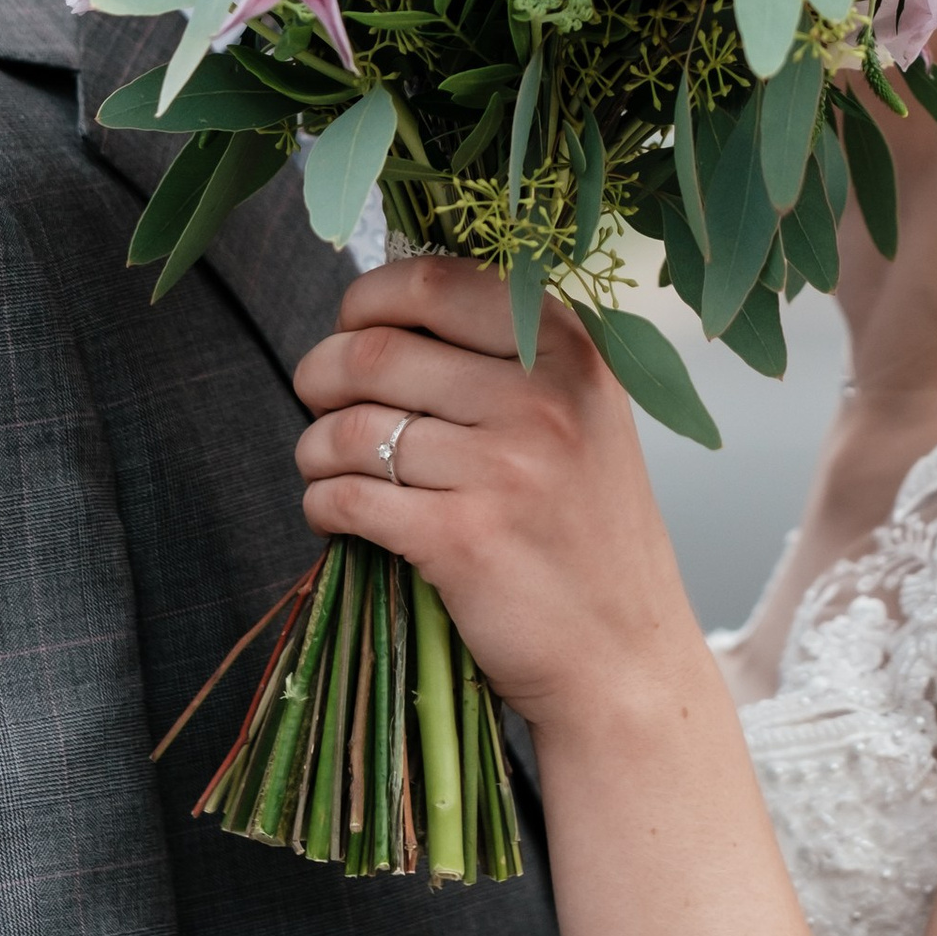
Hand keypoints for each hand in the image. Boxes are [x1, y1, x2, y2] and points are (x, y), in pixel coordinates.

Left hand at [292, 258, 701, 733]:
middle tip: (315, 395)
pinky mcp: (462, 539)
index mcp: (568, 350)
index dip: (368, 297)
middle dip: (320, 371)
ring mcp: (504, 469)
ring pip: (351, 428)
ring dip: (312, 446)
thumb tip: (380, 314)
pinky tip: (333, 512)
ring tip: (321, 463)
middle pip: (377, 351)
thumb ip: (503, 355)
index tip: (351, 325)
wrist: (623, 654)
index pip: (435, 281)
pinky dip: (320, 502)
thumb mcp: (581, 414)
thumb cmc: (585, 528)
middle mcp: (542, 398)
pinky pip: (347, 497)